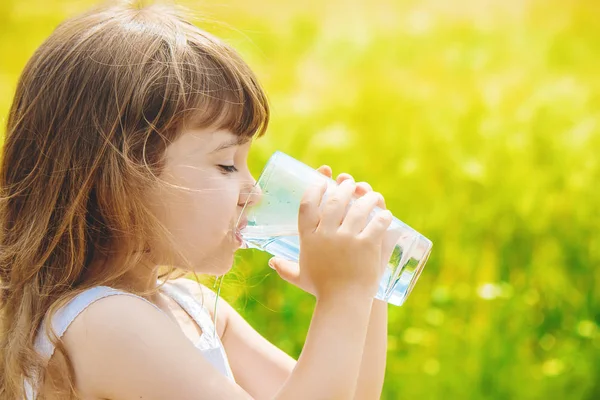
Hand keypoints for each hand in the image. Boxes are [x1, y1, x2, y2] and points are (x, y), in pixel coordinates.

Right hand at [268, 165, 388, 296]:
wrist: (342, 305)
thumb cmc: (322, 291)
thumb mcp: (301, 277)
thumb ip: (286, 268)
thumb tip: (272, 262)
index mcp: (309, 238)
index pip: (308, 205)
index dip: (315, 188)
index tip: (323, 180)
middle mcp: (326, 235)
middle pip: (335, 201)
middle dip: (344, 188)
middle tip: (351, 185)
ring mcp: (347, 239)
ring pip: (359, 208)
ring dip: (368, 198)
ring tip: (373, 196)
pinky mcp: (366, 246)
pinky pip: (377, 223)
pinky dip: (383, 217)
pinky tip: (386, 214)